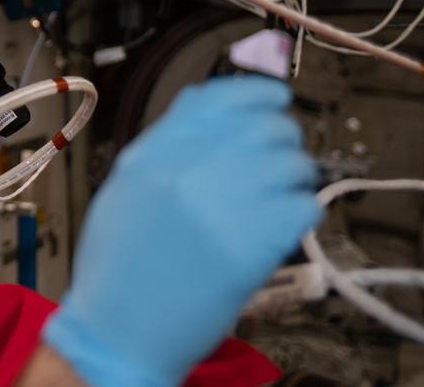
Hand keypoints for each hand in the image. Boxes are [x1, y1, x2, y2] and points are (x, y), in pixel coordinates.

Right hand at [44, 76, 321, 386]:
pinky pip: (304, 207)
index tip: (273, 101)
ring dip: (294, 180)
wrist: (118, 328)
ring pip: (294, 164)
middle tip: (276, 162)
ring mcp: (223, 204)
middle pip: (267, 126)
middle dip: (281, 141)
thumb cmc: (118, 263)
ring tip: (276, 200)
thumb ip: (164, 144)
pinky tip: (280, 227)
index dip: (257, 94)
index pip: (221, 98)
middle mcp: (188, 168)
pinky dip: (300, 214)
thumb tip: (205, 106)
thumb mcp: (126, 186)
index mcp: (153, 152)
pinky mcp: (254, 244)